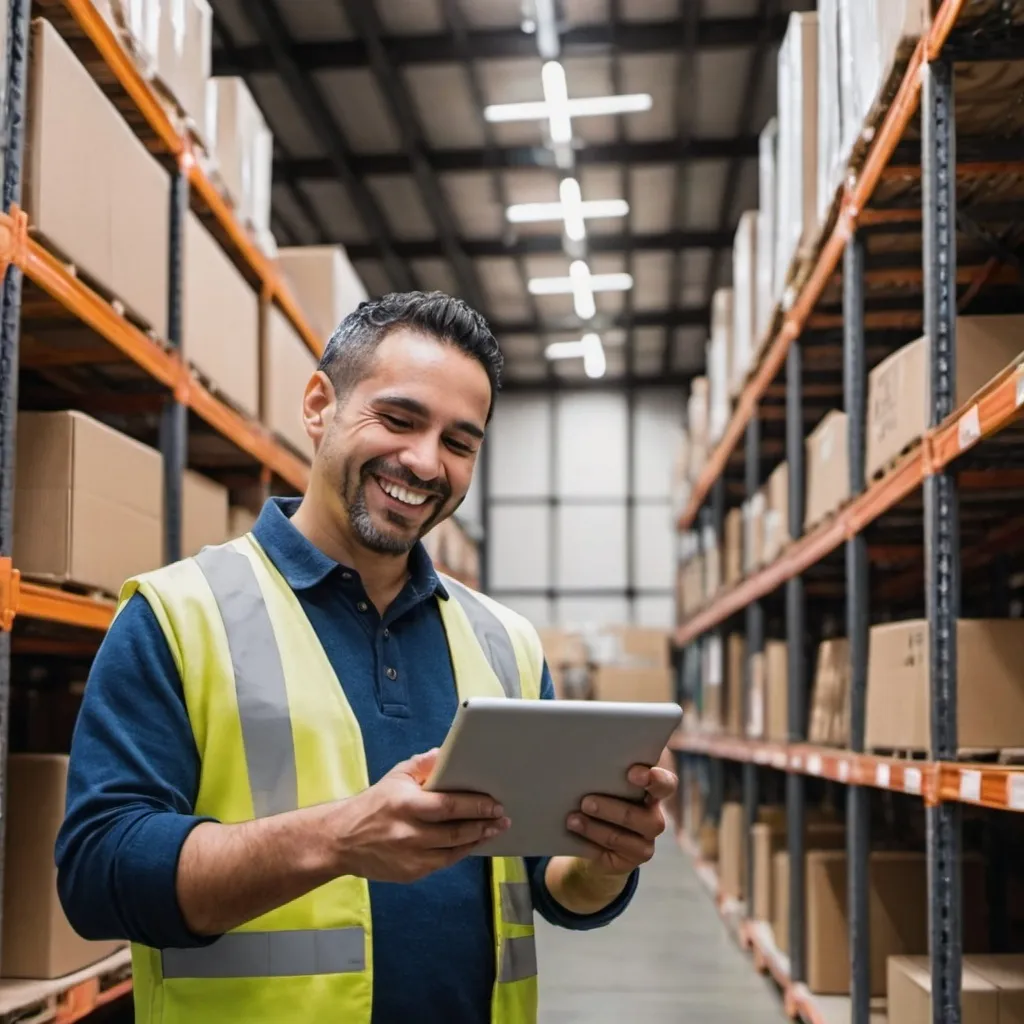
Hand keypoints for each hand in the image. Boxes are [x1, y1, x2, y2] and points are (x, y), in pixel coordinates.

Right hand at [333, 749, 509, 882]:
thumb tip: (447, 752)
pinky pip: (443, 863)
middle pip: (456, 832)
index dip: (475, 806)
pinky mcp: (410, 873)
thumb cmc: (373, 804)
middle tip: (502, 818)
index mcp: (406, 805)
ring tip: (493, 830)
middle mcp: (409, 833)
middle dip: (483, 825)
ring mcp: (410, 857)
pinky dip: (460, 853)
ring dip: (477, 840)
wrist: (341, 840)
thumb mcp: (396, 776)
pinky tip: (471, 843)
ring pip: (454, 851)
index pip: (448, 806)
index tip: (494, 803)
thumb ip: (423, 764)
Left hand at [566, 763, 677, 876]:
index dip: (654, 779)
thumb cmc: (603, 794)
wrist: (594, 835)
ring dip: (594, 827)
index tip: (632, 773)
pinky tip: (574, 832)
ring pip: (622, 837)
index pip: (665, 784)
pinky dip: (589, 842)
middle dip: (612, 809)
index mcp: (654, 791)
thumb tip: (585, 757)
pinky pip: (608, 853)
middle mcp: (654, 817)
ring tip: (572, 819)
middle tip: (585, 802)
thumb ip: (609, 771)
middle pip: (645, 818)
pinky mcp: (628, 860)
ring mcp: (644, 842)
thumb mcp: (608, 781)